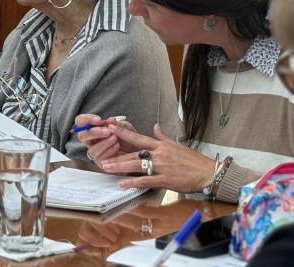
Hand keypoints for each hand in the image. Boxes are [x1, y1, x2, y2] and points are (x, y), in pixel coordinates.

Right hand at [75, 113, 136, 166]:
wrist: (138, 151)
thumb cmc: (127, 137)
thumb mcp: (124, 127)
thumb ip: (116, 124)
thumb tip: (110, 120)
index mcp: (92, 128)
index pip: (80, 122)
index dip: (86, 120)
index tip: (98, 119)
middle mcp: (90, 140)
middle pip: (81, 136)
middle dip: (93, 132)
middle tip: (106, 131)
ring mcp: (95, 152)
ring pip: (91, 150)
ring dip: (103, 144)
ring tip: (115, 138)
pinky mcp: (101, 163)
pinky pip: (100, 158)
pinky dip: (108, 151)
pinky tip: (117, 146)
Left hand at [100, 123, 214, 193]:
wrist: (208, 172)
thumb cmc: (193, 160)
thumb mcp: (177, 145)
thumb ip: (164, 137)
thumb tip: (155, 127)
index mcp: (161, 145)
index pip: (139, 138)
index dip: (123, 133)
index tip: (110, 128)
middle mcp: (160, 154)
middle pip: (134, 153)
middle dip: (117, 153)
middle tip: (102, 154)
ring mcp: (162, 167)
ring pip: (138, 165)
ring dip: (121, 167)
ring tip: (107, 167)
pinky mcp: (166, 179)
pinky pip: (147, 180)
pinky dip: (134, 182)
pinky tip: (123, 183)